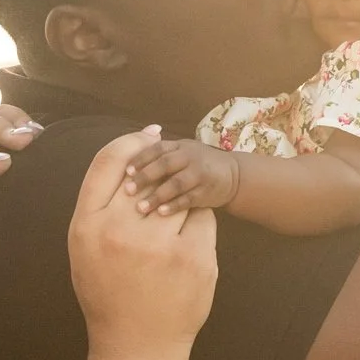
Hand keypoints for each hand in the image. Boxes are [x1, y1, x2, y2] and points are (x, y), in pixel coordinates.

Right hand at [73, 129, 218, 359]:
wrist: (137, 346)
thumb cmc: (109, 290)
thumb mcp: (85, 245)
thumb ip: (102, 200)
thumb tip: (138, 146)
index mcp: (87, 226)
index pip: (109, 160)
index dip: (132, 141)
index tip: (150, 136)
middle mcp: (121, 232)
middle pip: (148, 173)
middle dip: (162, 168)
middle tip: (169, 174)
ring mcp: (161, 246)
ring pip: (179, 194)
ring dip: (180, 199)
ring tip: (170, 225)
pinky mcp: (195, 258)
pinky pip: (202, 218)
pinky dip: (197, 224)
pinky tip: (185, 245)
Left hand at [124, 134, 242, 215]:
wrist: (233, 176)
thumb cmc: (198, 165)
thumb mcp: (182, 152)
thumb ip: (160, 154)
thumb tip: (126, 159)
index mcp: (179, 146)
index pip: (157, 148)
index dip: (141, 159)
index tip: (126, 171)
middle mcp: (190, 156)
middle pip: (165, 164)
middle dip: (145, 177)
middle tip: (127, 190)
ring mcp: (200, 174)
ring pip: (176, 183)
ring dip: (157, 195)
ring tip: (141, 207)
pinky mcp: (207, 192)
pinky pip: (188, 199)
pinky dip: (174, 206)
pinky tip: (161, 213)